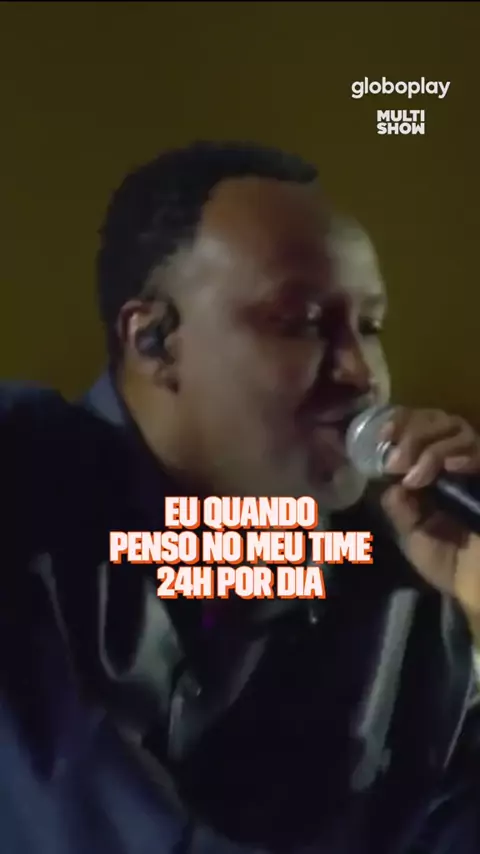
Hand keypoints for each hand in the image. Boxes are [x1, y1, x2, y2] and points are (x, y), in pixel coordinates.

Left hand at [379, 407, 479, 625]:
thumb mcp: (414, 534)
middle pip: (438, 420)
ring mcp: (478, 467)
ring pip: (458, 430)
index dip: (401, 423)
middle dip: (413, 434)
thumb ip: (399, 505)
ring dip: (431, 448)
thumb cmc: (452, 564)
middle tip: (396, 460)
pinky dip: (465, 454)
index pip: (420, 427)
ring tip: (416, 476)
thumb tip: (388, 480)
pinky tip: (451, 466)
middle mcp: (458, 462)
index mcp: (435, 471)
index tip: (383, 435)